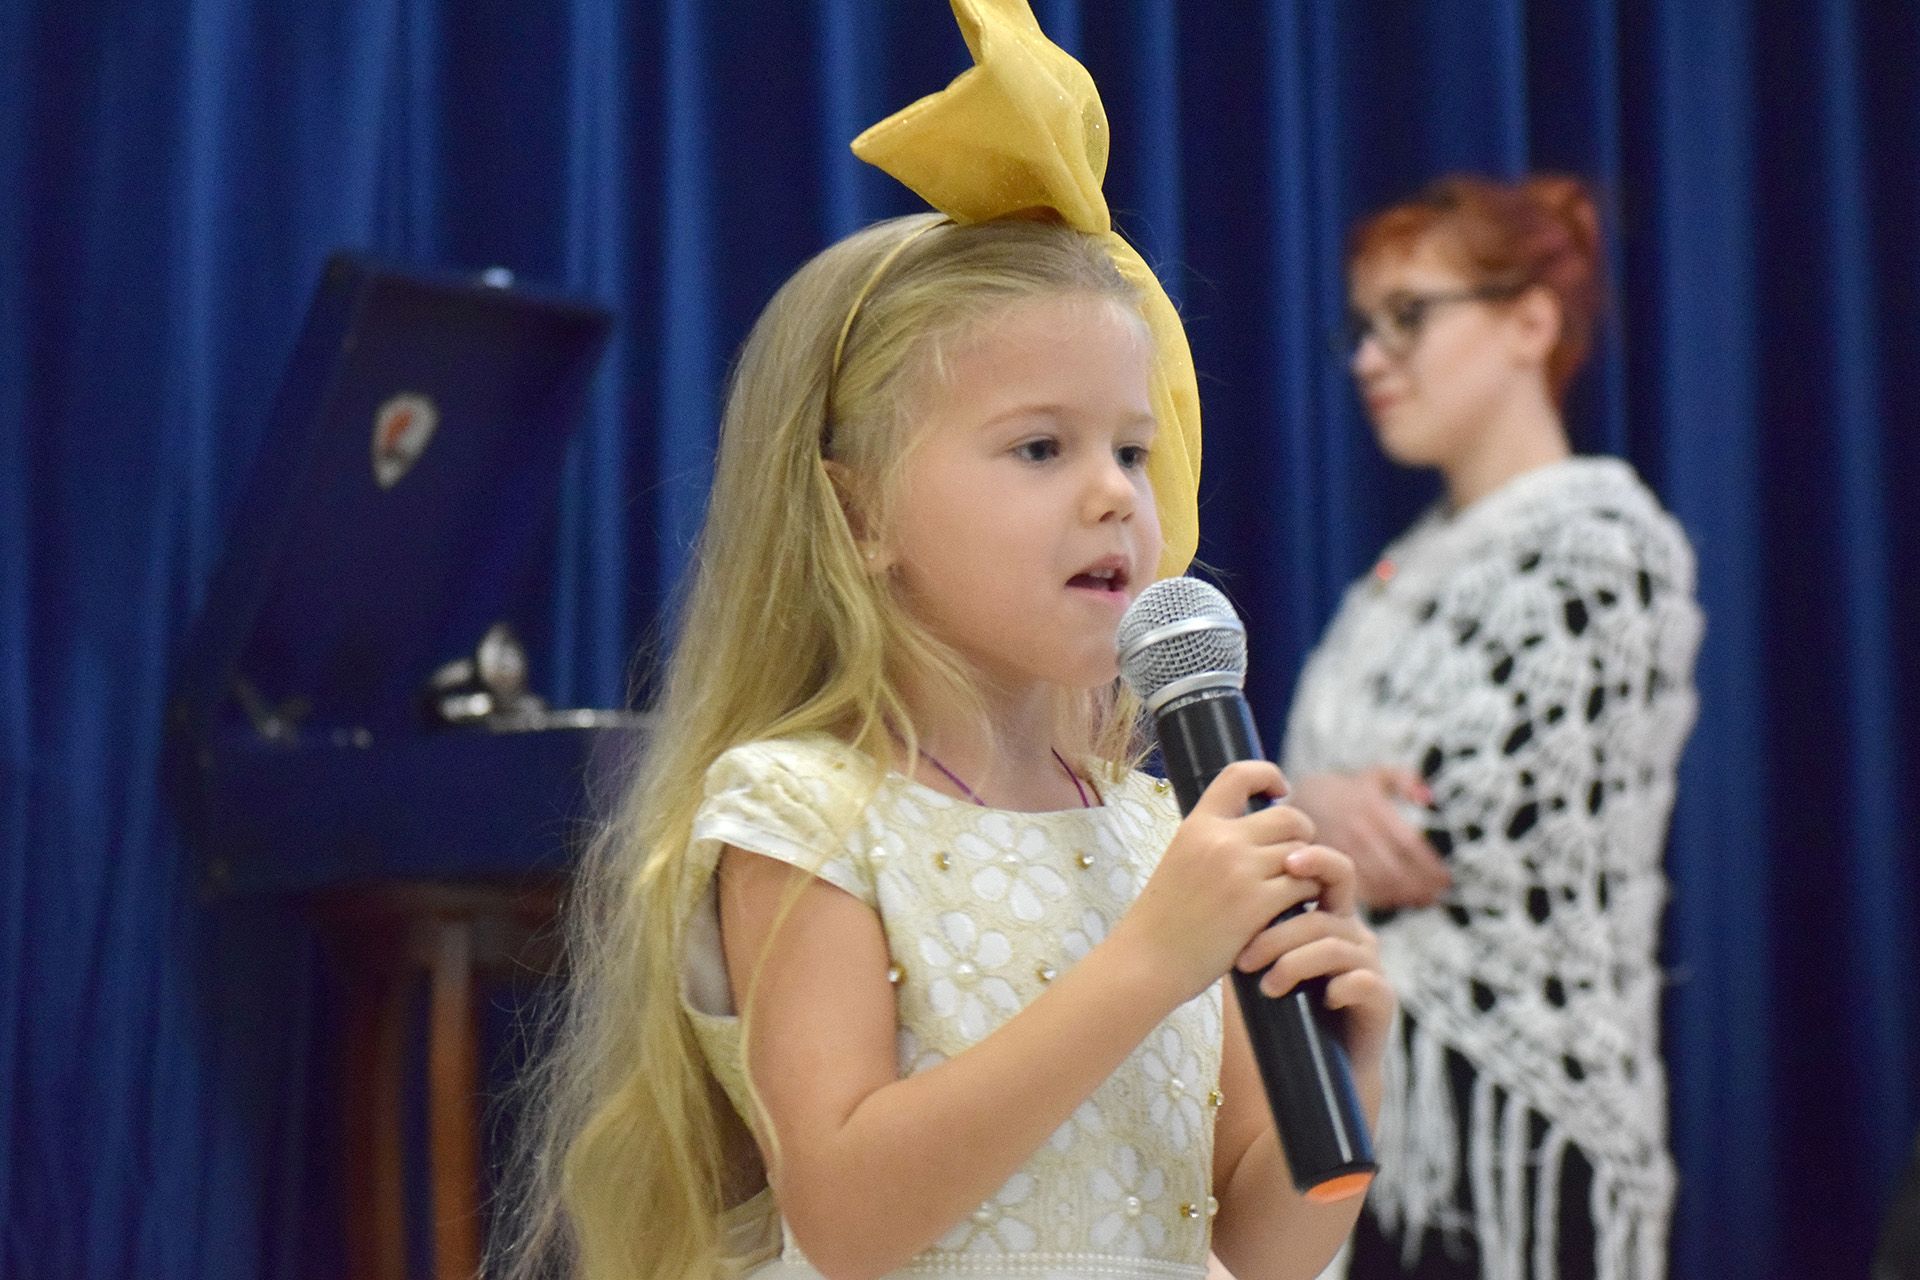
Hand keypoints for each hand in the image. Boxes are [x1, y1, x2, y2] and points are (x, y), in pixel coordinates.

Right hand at [1112, 761, 1326, 1005]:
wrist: (1147, 961)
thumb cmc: (1163, 921)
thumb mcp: (1180, 862)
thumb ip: (1216, 843)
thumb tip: (1260, 833)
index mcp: (1198, 825)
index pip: (1240, 774)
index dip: (1269, 775)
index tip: (1280, 792)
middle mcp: (1221, 840)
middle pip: (1289, 818)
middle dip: (1302, 836)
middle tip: (1293, 863)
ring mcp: (1240, 870)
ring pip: (1303, 854)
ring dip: (1308, 873)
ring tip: (1294, 893)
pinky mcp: (1258, 904)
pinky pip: (1305, 886)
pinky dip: (1308, 898)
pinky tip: (1294, 913)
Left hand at [1231, 842, 1393, 1075]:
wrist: (1312, 1065)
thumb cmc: (1282, 1007)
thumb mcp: (1262, 961)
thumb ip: (1251, 927)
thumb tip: (1209, 891)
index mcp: (1329, 915)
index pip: (1331, 873)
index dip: (1315, 861)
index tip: (1284, 863)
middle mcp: (1353, 934)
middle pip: (1323, 914)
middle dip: (1279, 933)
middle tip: (1244, 960)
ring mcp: (1369, 965)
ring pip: (1334, 947)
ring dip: (1294, 964)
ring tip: (1265, 989)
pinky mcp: (1381, 998)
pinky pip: (1362, 981)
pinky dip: (1338, 988)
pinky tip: (1322, 1000)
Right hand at [1285, 769, 1448, 909]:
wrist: (1298, 798)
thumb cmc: (1346, 791)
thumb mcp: (1374, 775)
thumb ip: (1404, 780)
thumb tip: (1428, 799)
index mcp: (1372, 808)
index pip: (1409, 844)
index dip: (1429, 865)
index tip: (1446, 879)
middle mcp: (1357, 830)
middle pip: (1396, 868)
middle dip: (1420, 885)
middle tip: (1438, 895)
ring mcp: (1340, 849)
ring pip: (1378, 882)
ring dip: (1404, 895)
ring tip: (1422, 901)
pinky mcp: (1327, 865)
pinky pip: (1356, 888)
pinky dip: (1379, 899)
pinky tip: (1395, 901)